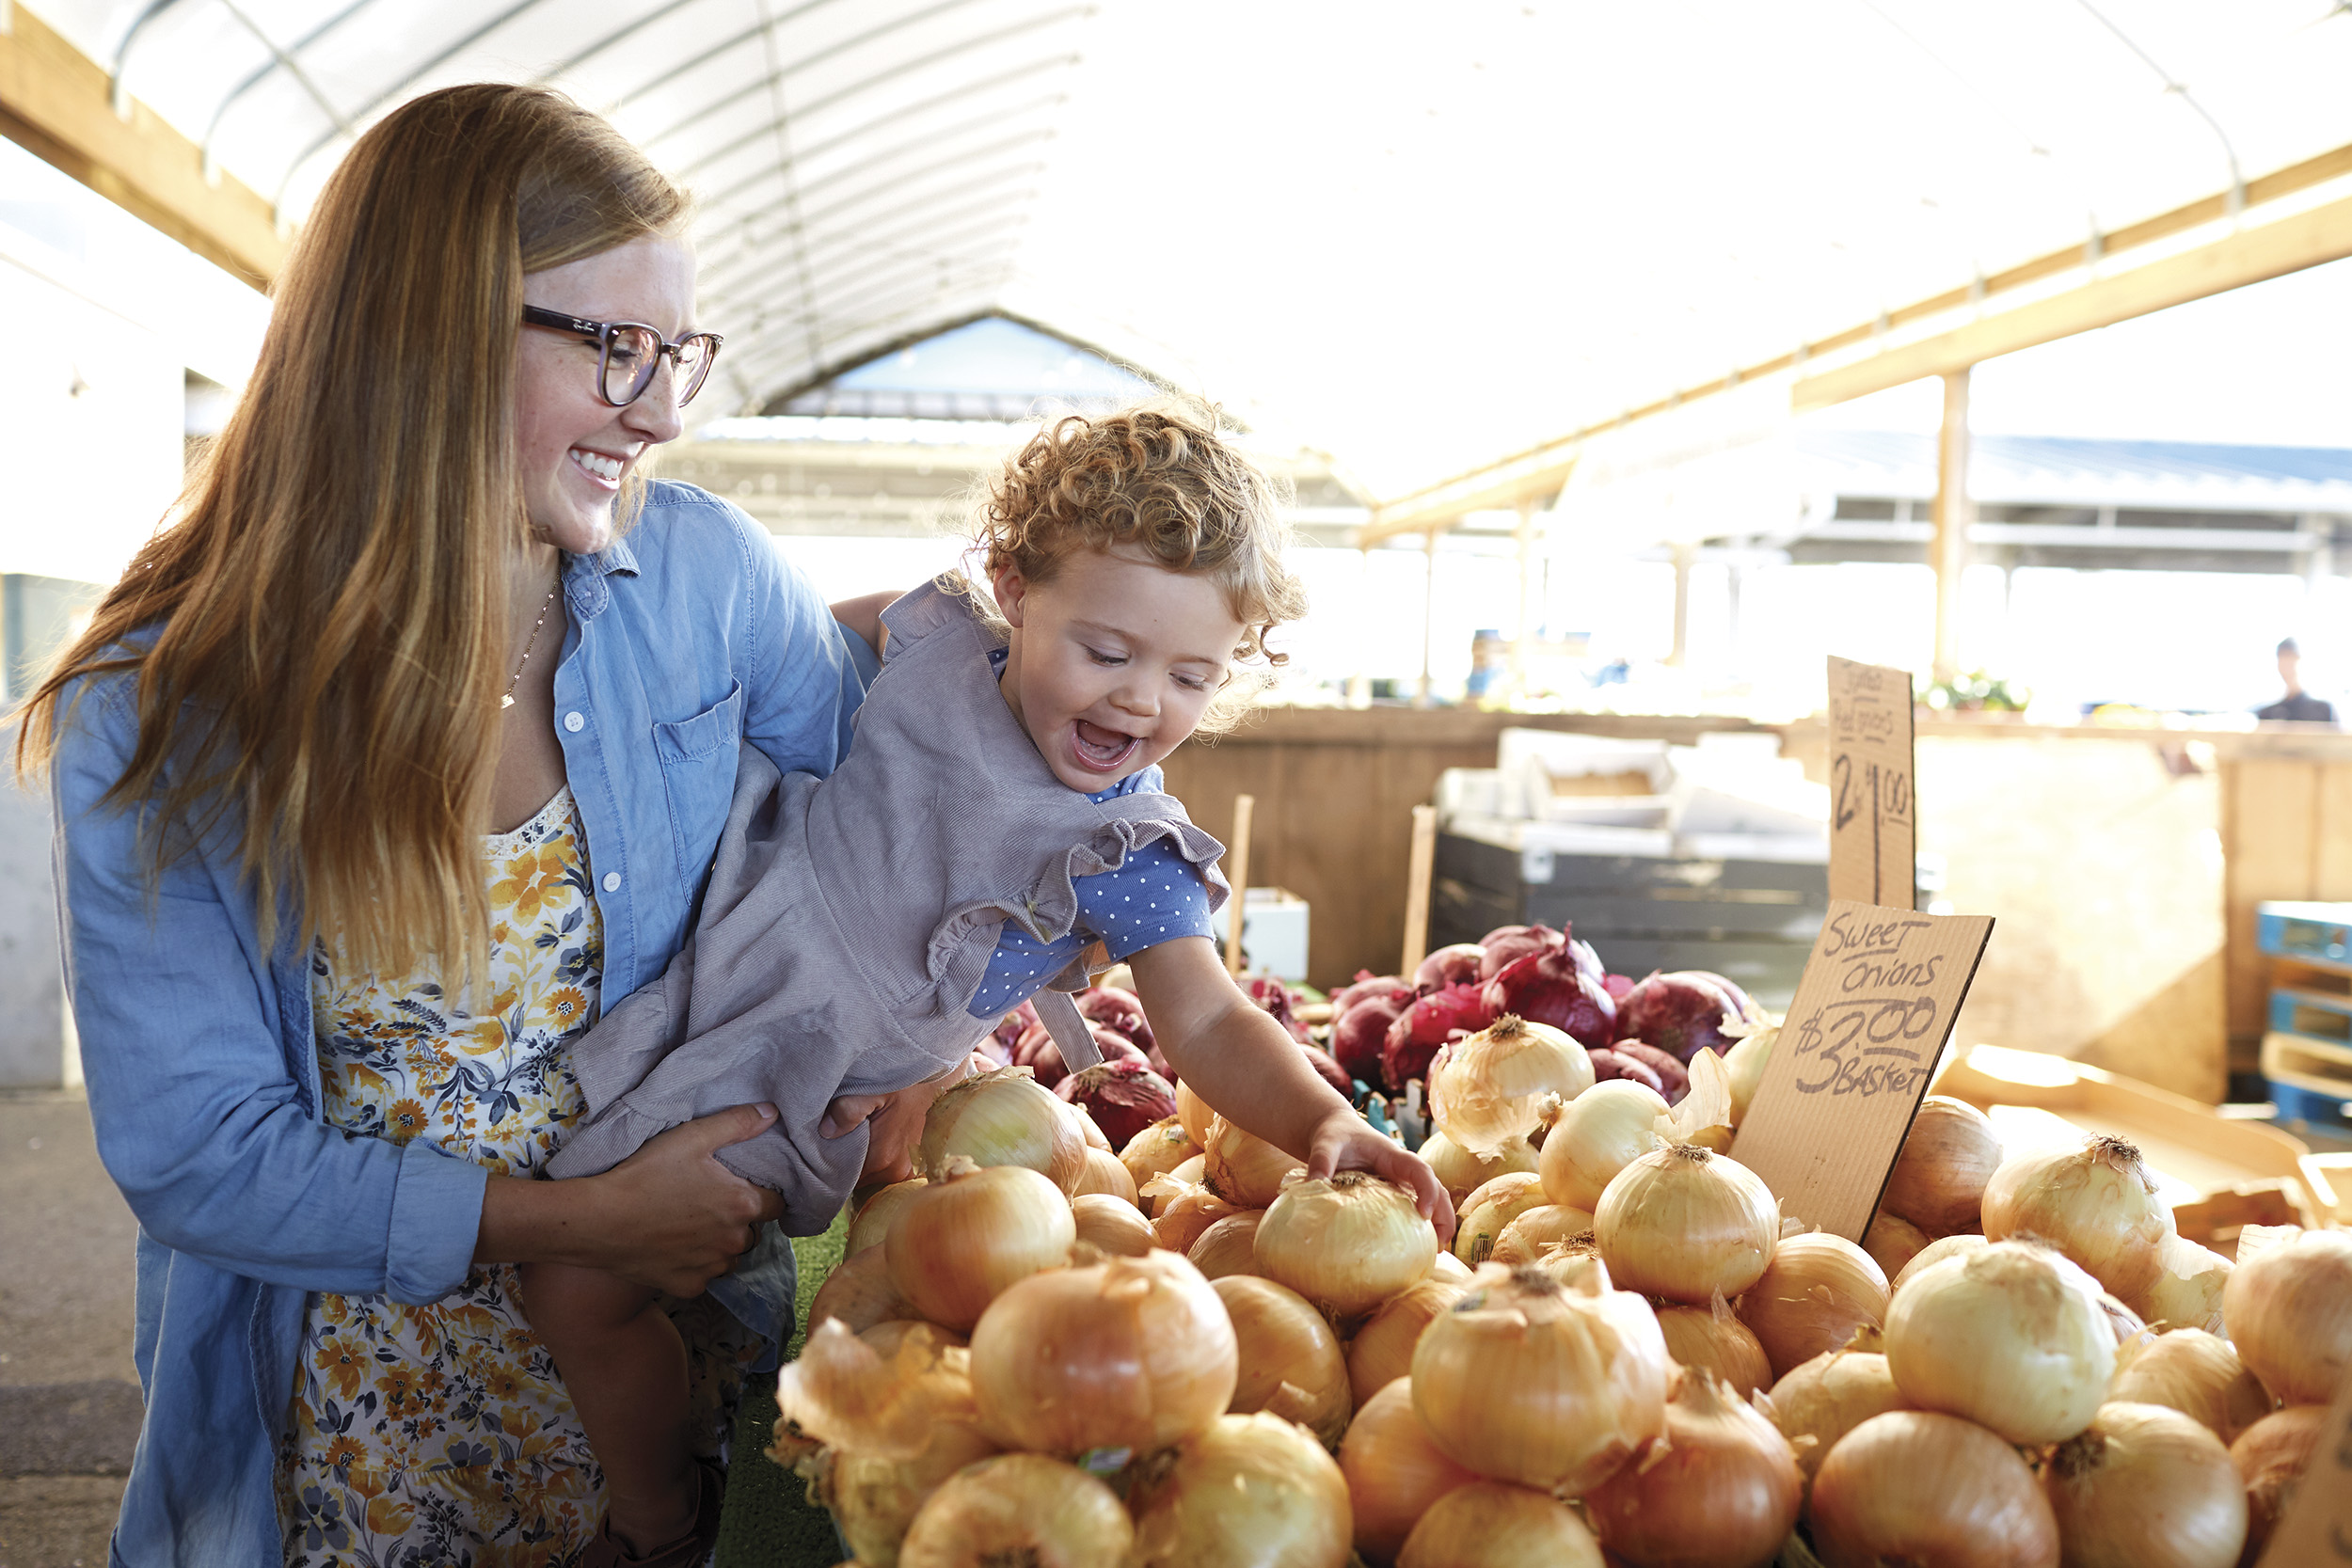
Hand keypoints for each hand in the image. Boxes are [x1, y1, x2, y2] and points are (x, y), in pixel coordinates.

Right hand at [581, 1103, 785, 1295]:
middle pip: (754, 1231)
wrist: (598, 1220)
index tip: (744, 1187)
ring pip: (730, 1256)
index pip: (777, 1204)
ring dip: (720, 1244)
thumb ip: (737, 1124)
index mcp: (742, 1204)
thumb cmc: (645, 1175)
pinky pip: (704, 1276)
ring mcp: (711, 1268)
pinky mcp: (688, 1287)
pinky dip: (695, 1265)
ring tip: (691, 1225)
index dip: (764, 1194)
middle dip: (740, 1219)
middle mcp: (734, 1241)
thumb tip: (772, 1113)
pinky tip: (673, 1247)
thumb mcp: (691, 1138)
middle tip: (709, 1203)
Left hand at [821, 1053, 985, 1183]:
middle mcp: (897, 1170)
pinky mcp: (918, 1165)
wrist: (939, 1079)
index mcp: (882, 1157)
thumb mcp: (873, 1090)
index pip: (845, 1177)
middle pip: (859, 1179)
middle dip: (847, 1165)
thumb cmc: (906, 1083)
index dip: (832, 1165)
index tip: (824, 1152)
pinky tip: (876, 1146)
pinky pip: (889, 1173)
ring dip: (864, 1165)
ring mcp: (911, 1170)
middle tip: (837, 1144)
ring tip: (857, 1143)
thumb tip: (826, 1131)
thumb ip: (847, 1110)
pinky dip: (880, 1164)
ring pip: (874, 1177)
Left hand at [1305, 1108, 1457, 1246]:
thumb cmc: (1335, 1135)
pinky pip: (1415, 1207)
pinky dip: (1422, 1225)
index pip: (1420, 1170)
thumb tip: (1316, 1184)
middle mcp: (1403, 1168)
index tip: (1424, 1213)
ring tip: (1437, 1251)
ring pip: (1433, 1198)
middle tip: (1441, 1243)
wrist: (1335, 1131)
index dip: (1427, 1190)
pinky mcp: (1395, 1192)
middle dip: (1444, 1214)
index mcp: (1392, 1155)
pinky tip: (1417, 1247)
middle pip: (1436, 1188)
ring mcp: (1402, 1181)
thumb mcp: (1326, 1144)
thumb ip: (1321, 1161)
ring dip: (1440, 1222)